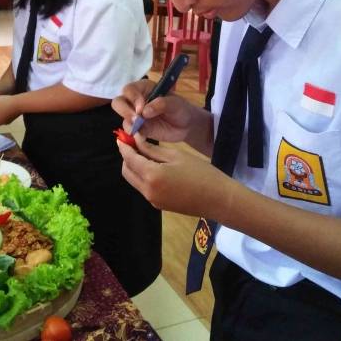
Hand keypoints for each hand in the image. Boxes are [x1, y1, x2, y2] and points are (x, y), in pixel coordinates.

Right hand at [112, 79, 198, 142]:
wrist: (187, 126)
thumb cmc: (181, 109)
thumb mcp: (175, 104)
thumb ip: (161, 104)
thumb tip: (144, 112)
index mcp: (144, 89)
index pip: (129, 89)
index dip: (132, 98)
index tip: (142, 109)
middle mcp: (136, 100)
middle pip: (118, 102)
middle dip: (124, 110)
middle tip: (136, 119)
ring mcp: (136, 115)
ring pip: (121, 116)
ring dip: (128, 123)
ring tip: (140, 129)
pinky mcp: (138, 128)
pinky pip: (128, 130)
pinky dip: (133, 133)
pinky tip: (143, 137)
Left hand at [117, 137, 231, 217]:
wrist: (218, 199)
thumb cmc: (201, 173)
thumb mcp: (176, 156)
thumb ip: (152, 150)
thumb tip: (136, 141)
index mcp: (151, 176)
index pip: (129, 158)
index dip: (124, 146)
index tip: (122, 136)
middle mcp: (147, 190)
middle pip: (127, 171)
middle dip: (127, 157)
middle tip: (133, 143)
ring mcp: (152, 200)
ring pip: (134, 180)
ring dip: (134, 167)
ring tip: (144, 152)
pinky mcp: (158, 205)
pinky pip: (144, 188)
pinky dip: (143, 176)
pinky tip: (154, 166)